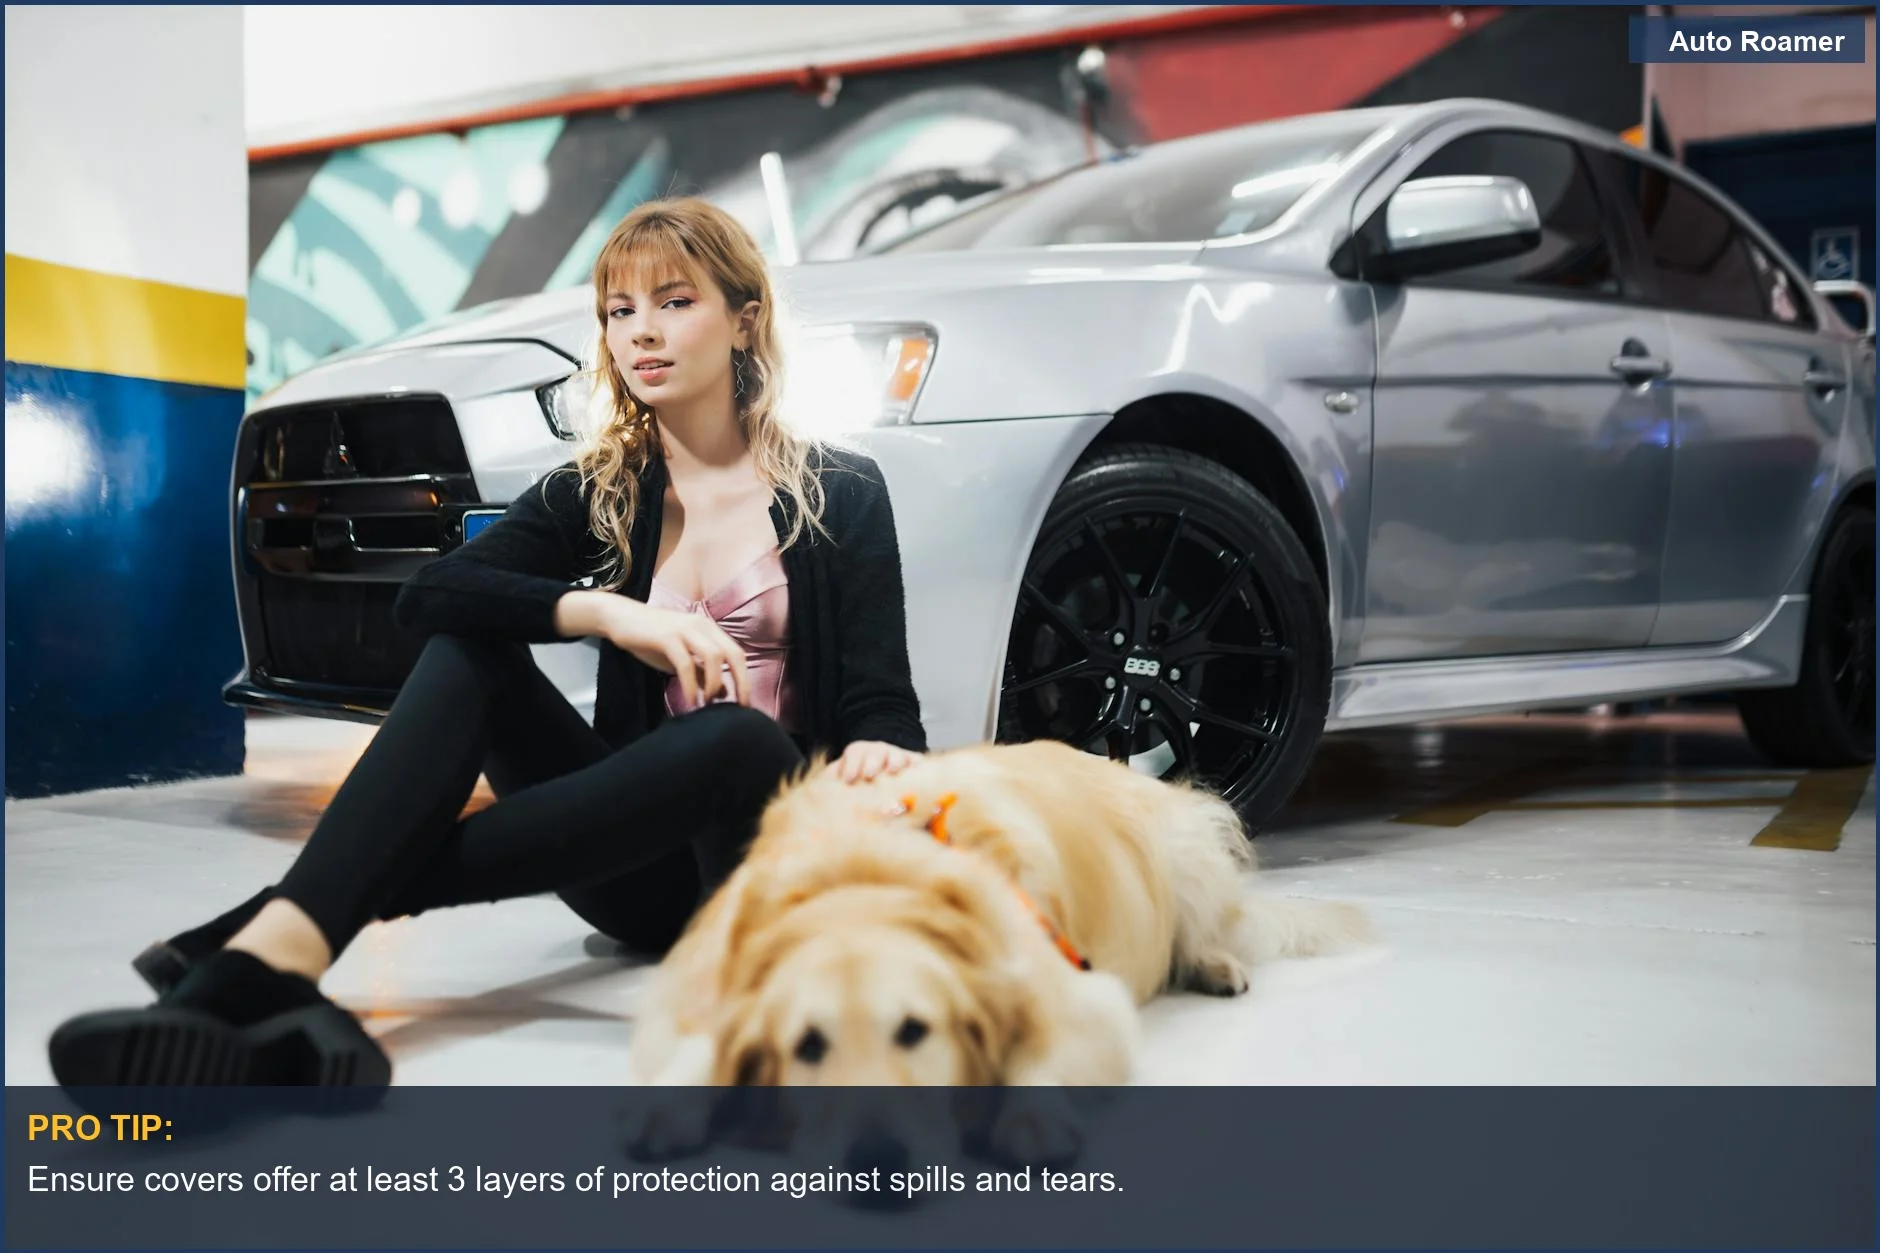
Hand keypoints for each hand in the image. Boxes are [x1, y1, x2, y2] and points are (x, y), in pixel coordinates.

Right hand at [556, 590, 749, 710]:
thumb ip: (701, 672)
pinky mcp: (666, 636)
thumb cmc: (652, 639)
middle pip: (734, 654)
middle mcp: (702, 626)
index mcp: (709, 629)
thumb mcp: (682, 657)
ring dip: (714, 683)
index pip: (737, 654)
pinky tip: (690, 700)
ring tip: (707, 703)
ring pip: (714, 656)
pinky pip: (685, 662)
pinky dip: (691, 684)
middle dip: (740, 683)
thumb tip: (722, 693)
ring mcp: (684, 629)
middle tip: (737, 707)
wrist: (620, 618)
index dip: (745, 679)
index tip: (745, 703)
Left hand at [833, 740, 920, 783]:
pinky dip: (917, 765)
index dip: (851, 766)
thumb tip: (821, 792)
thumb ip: (831, 781)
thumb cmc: (855, 778)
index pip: (854, 754)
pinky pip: (917, 761)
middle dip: (871, 763)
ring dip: (894, 762)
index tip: (848, 780)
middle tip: (869, 775)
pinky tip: (917, 770)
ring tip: (892, 771)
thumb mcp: (839, 776)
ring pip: (897, 756)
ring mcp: (897, 756)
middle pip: (875, 753)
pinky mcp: (913, 763)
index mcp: (858, 752)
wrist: (877, 769)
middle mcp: (878, 751)